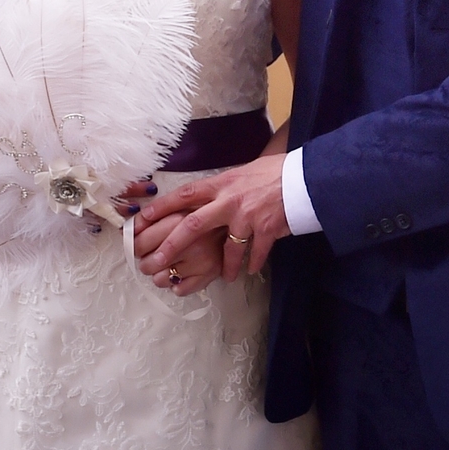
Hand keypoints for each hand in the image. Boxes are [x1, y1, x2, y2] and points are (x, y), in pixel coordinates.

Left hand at [132, 157, 287, 291]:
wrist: (305, 177)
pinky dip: (252, 264)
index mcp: (222, 184)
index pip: (185, 195)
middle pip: (193, 224)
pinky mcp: (266, 230)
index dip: (162, 207)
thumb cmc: (274, 173)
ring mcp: (248, 217)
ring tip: (226, 276)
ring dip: (226, 266)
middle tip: (159, 261)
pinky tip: (250, 271)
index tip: (142, 220)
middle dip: (174, 244)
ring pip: (227, 248)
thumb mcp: (242, 174)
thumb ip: (223, 188)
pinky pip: (254, 254)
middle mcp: (230, 200)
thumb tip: (204, 198)